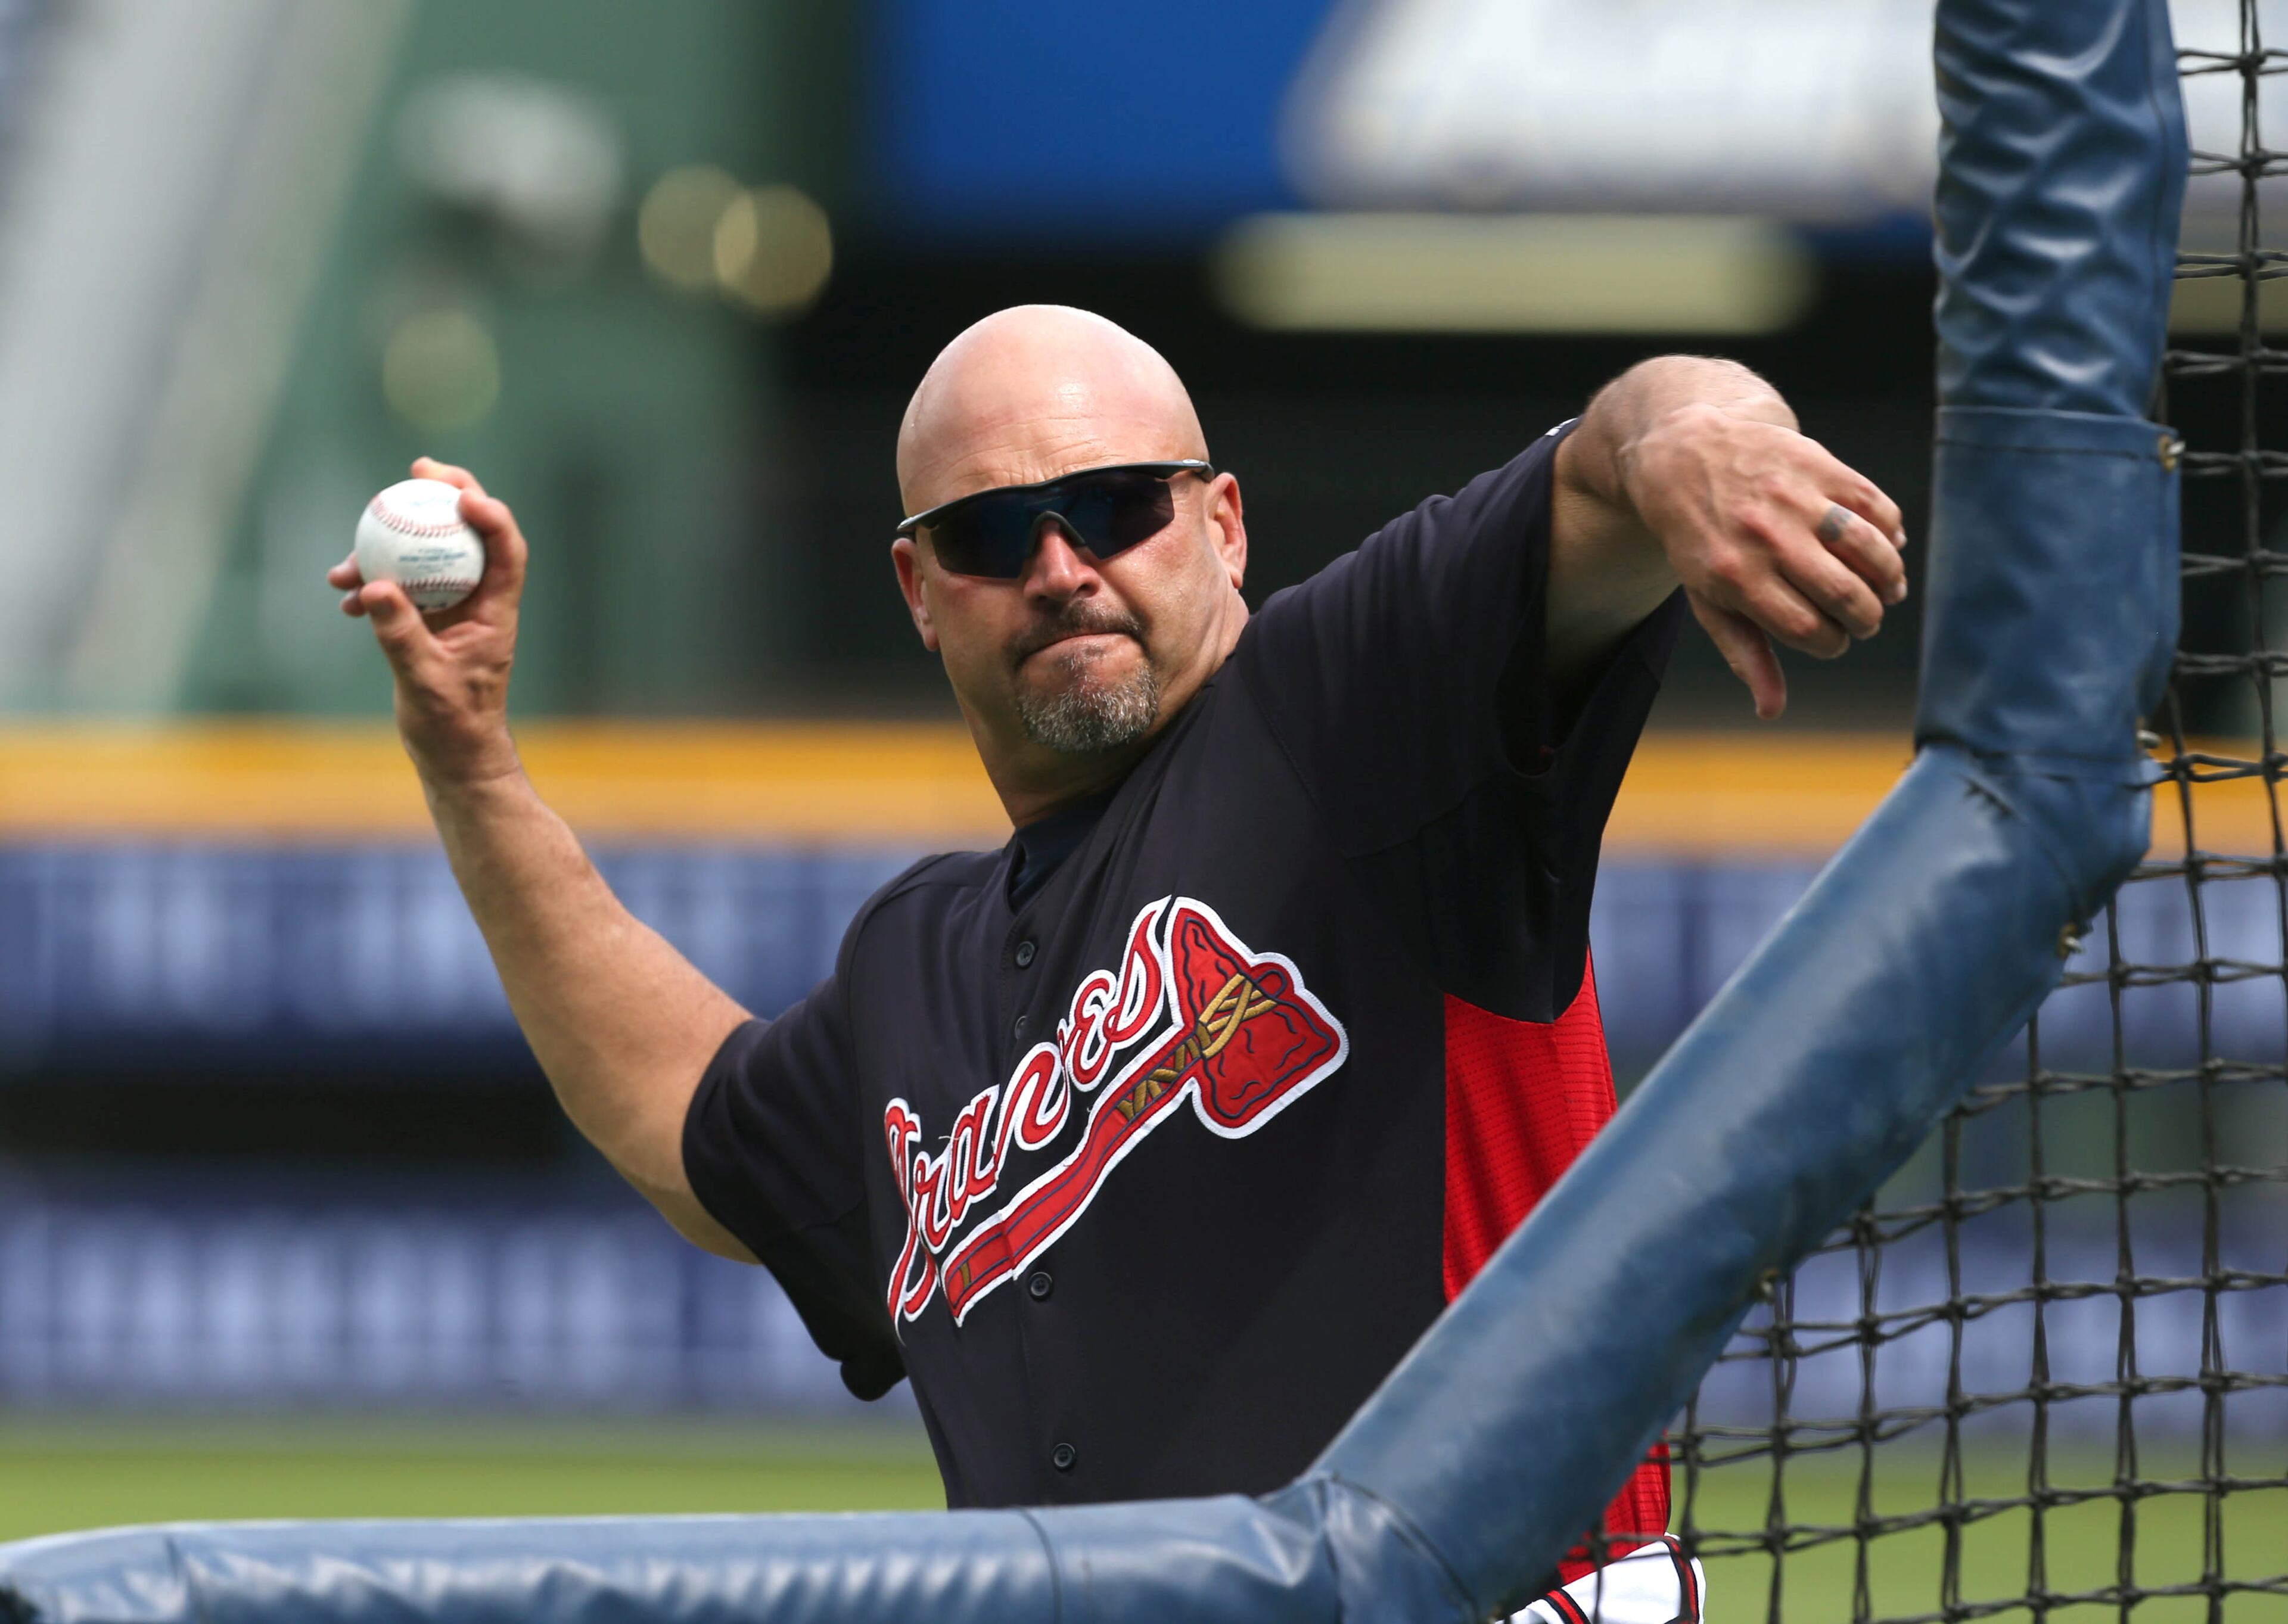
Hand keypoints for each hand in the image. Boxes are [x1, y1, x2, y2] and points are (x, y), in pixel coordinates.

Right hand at [328, 457, 528, 786]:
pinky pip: (401, 587)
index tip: (460, 493)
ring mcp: (452, 609)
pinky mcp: (426, 621)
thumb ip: (401, 636)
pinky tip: (345, 597)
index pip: (505, 550)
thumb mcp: (425, 681)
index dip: (490, 515)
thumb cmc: (452, 725)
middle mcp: (478, 602)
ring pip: (428, 557)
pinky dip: (374, 586)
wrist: (452, 755)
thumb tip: (375, 589)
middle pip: (469, 535)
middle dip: (446, 496)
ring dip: (390, 548)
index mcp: (496, 612)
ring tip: (345, 562)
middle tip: (416, 468)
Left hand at [1620, 403, 1907, 719]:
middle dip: (1866, 617)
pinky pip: (1875, 505)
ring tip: (1887, 590)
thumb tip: (1771, 711)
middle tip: (1866, 619)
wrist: (1684, 457)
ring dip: (1889, 577)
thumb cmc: (1700, 542)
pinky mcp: (1818, 465)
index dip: (1833, 642)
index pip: (1809, 630)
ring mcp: (1794, 498)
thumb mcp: (1709, 599)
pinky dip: (1890, 531)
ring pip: (1868, 548)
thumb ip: (1745, 653)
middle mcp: (1767, 538)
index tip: (1834, 638)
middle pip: (1844, 594)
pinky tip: (1886, 547)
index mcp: (1737, 578)